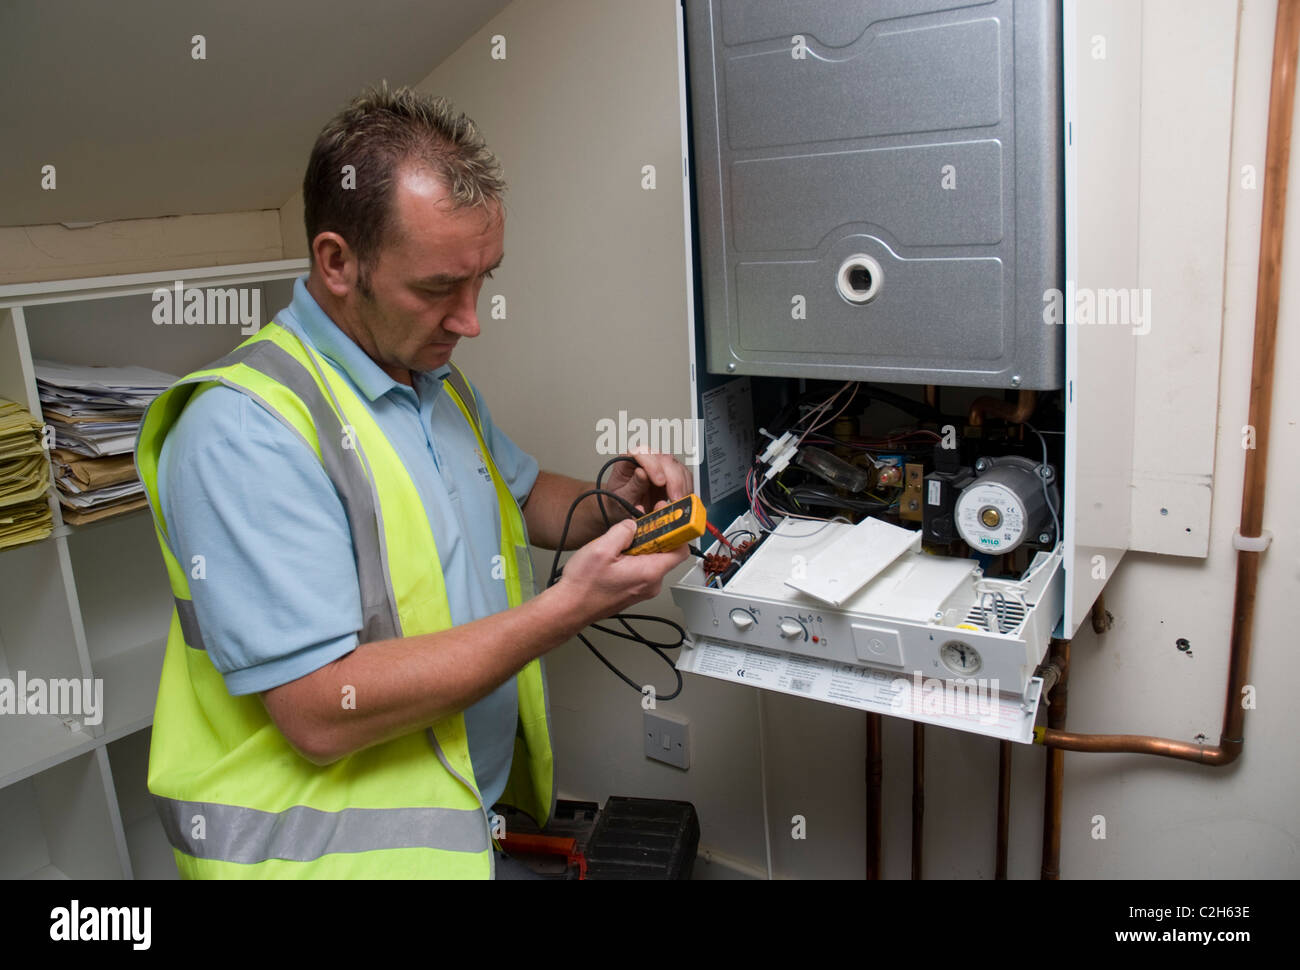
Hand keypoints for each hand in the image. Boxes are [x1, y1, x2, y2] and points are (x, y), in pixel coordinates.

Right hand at [555, 519, 689, 620]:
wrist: (570, 608)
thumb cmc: (584, 585)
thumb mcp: (601, 548)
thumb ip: (622, 531)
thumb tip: (633, 524)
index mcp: (649, 572)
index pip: (681, 549)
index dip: (676, 531)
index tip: (666, 518)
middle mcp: (651, 583)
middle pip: (666, 552)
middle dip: (653, 535)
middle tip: (636, 525)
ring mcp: (643, 589)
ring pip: (653, 559)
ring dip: (641, 546)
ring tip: (620, 542)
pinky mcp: (634, 590)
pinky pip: (643, 569)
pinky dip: (634, 557)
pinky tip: (617, 555)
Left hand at [603, 452, 690, 519]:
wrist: (622, 510)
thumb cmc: (618, 501)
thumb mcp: (621, 497)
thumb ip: (632, 486)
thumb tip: (642, 473)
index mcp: (628, 460)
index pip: (642, 452)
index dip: (653, 465)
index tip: (660, 481)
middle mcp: (646, 459)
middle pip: (664, 459)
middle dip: (673, 479)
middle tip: (675, 497)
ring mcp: (660, 466)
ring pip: (677, 467)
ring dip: (682, 485)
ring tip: (679, 502)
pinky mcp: (671, 476)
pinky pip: (684, 477)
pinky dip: (686, 489)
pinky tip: (683, 500)